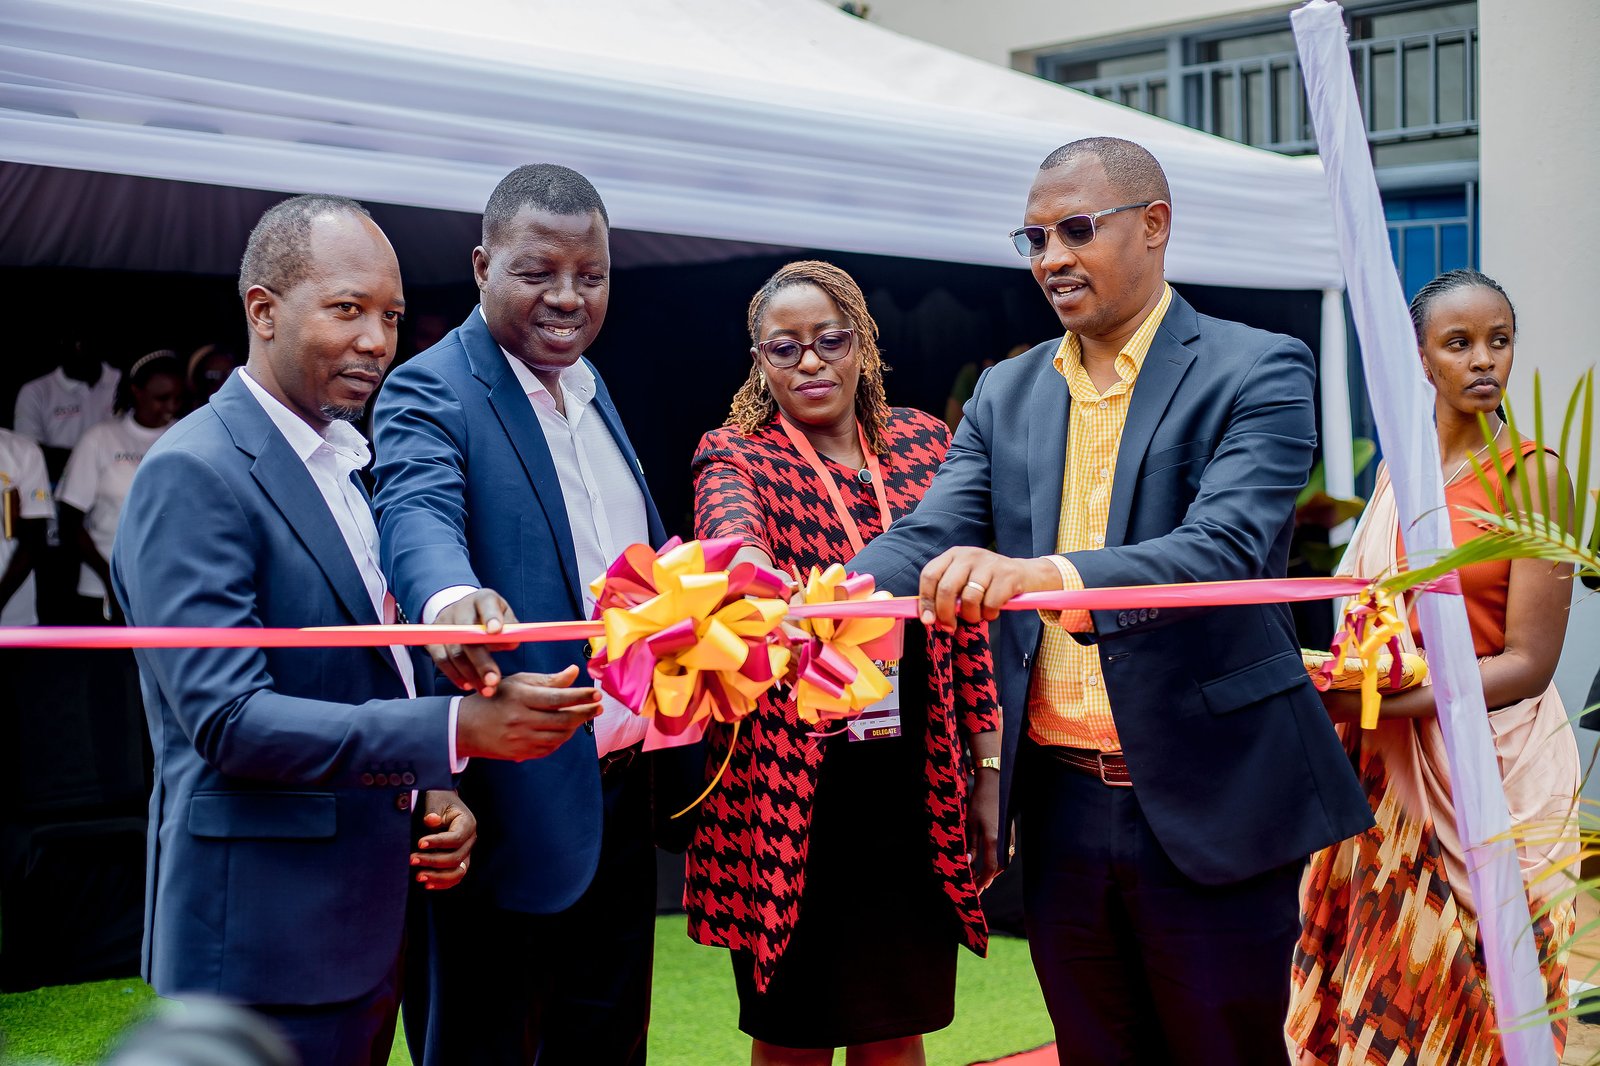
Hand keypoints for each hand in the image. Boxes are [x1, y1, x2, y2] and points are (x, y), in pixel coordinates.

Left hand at [411, 790, 476, 889]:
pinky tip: (426, 884)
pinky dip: (442, 883)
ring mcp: (466, 853)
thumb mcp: (435, 800)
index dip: (438, 843)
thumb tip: (431, 820)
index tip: (419, 843)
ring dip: (438, 877)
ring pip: (458, 872)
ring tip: (418, 876)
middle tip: (411, 860)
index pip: (456, 838)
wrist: (442, 803)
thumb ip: (433, 811)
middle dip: (433, 861)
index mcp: (468, 823)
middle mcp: (470, 840)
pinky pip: (455, 877)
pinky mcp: (459, 862)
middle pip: (456, 858)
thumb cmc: (438, 800)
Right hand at [429, 589, 518, 695]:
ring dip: (469, 674)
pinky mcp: (433, 638)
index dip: (490, 617)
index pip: (486, 604)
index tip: (496, 631)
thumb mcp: (504, 616)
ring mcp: (444, 623)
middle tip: (493, 680)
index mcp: (483, 599)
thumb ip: (511, 629)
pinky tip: (468, 685)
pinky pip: (441, 660)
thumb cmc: (489, 617)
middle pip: (468, 636)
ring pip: (453, 652)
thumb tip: (511, 643)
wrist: (461, 611)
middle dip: (481, 661)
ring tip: (485, 690)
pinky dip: (454, 675)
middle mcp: (460, 608)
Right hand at [455, 665, 602, 760]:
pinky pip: (550, 748)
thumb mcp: (518, 682)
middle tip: (599, 706)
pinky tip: (566, 728)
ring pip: (560, 736)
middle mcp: (521, 720)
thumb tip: (574, 672)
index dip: (581, 696)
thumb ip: (547, 680)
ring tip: (584, 715)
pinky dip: (562, 738)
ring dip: (576, 726)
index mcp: (520, 697)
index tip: (596, 693)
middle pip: (563, 719)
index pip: (558, 698)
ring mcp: (521, 740)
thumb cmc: (495, 698)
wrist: (466, 726)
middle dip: (586, 712)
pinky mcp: (520, 753)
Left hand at [919, 547, 1059, 628]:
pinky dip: (989, 614)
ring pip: (969, 599)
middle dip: (945, 613)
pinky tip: (992, 611)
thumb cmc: (987, 582)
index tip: (928, 620)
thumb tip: (928, 617)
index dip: (926, 600)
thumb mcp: (964, 579)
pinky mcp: (1007, 575)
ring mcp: (988, 563)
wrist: (1024, 573)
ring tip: (977, 615)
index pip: (929, 575)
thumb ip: (946, 593)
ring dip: (971, 616)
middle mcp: (969, 555)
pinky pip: (990, 604)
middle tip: (950, 626)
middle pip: (946, 588)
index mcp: (953, 555)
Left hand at [967, 768, 1001, 893]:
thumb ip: (971, 846)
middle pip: (998, 868)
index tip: (975, 889)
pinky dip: (997, 861)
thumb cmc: (979, 802)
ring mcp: (1010, 837)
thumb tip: (968, 864)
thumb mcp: (971, 824)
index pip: (990, 868)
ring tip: (982, 879)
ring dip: (993, 871)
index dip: (982, 881)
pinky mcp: (1010, 833)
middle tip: (977, 888)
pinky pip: (1005, 853)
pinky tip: (989, 863)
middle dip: (988, 879)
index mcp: (993, 839)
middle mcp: (1004, 840)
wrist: (995, 784)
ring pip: (1003, 861)